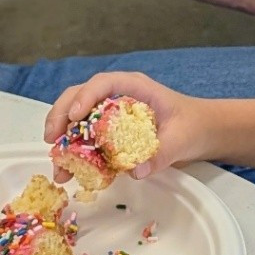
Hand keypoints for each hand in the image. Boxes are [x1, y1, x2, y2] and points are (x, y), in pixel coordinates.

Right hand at [42, 72, 209, 175]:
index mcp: (135, 88)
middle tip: (52, 140)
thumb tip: (136, 170)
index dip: (86, 96)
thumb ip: (161, 153)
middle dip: (61, 116)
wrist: (202, 132)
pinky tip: (70, 172)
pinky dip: (75, 154)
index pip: (104, 82)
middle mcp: (118, 97)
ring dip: (63, 140)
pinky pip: (88, 141)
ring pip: (78, 120)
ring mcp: (112, 115)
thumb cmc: (193, 125)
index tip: (75, 117)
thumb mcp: (181, 138)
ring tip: (57, 164)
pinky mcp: (111, 134)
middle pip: (80, 98)